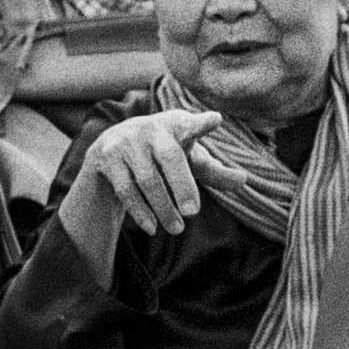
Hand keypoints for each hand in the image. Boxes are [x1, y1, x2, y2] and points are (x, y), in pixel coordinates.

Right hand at [82, 109, 251, 235]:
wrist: (109, 149)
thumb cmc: (159, 155)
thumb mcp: (186, 158)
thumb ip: (213, 170)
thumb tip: (243, 181)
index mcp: (175, 125)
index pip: (190, 125)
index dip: (201, 124)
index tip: (215, 120)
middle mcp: (149, 129)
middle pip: (171, 157)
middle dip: (182, 185)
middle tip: (193, 212)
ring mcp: (124, 142)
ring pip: (148, 180)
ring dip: (163, 208)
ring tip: (177, 229)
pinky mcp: (105, 158)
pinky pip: (125, 190)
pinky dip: (140, 211)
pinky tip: (152, 228)